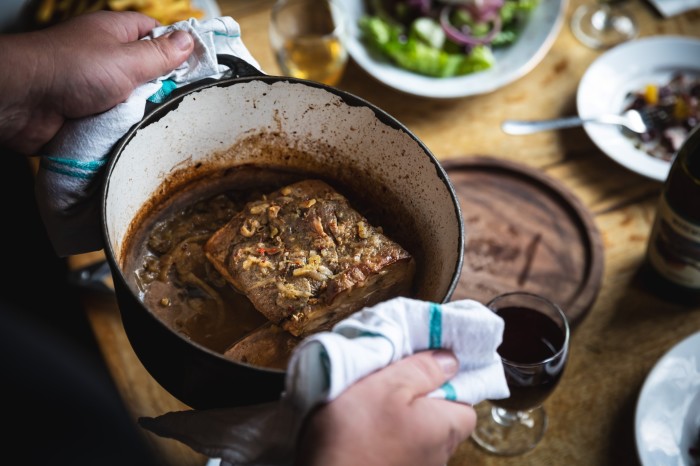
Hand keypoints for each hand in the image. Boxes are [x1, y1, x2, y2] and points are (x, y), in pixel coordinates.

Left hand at [0, 11, 194, 154]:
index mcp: (115, 34)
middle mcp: (104, 58)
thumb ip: (160, 54)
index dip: (175, 48)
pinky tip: (130, 134)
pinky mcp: (85, 113)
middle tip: (175, 101)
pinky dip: (122, 129)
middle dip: (160, 89)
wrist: (23, 102)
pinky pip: (114, 122)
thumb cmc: (68, 69)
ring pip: (132, 100)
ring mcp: (94, 86)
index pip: (154, 34)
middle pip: (146, 72)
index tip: (196, 66)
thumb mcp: (127, 60)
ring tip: (153, 121)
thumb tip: (188, 40)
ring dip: (140, 113)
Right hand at [295, 350, 476, 465]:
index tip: (422, 371)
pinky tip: (362, 433)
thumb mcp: (386, 385)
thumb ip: (422, 370)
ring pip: (416, 436)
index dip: (446, 385)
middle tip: (389, 385)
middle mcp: (437, 456)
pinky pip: (397, 450)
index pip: (465, 404)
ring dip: (399, 422)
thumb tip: (450, 361)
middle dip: (420, 403)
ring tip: (370, 409)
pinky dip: (384, 440)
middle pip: (440, 421)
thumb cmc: (354, 435)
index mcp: (444, 428)